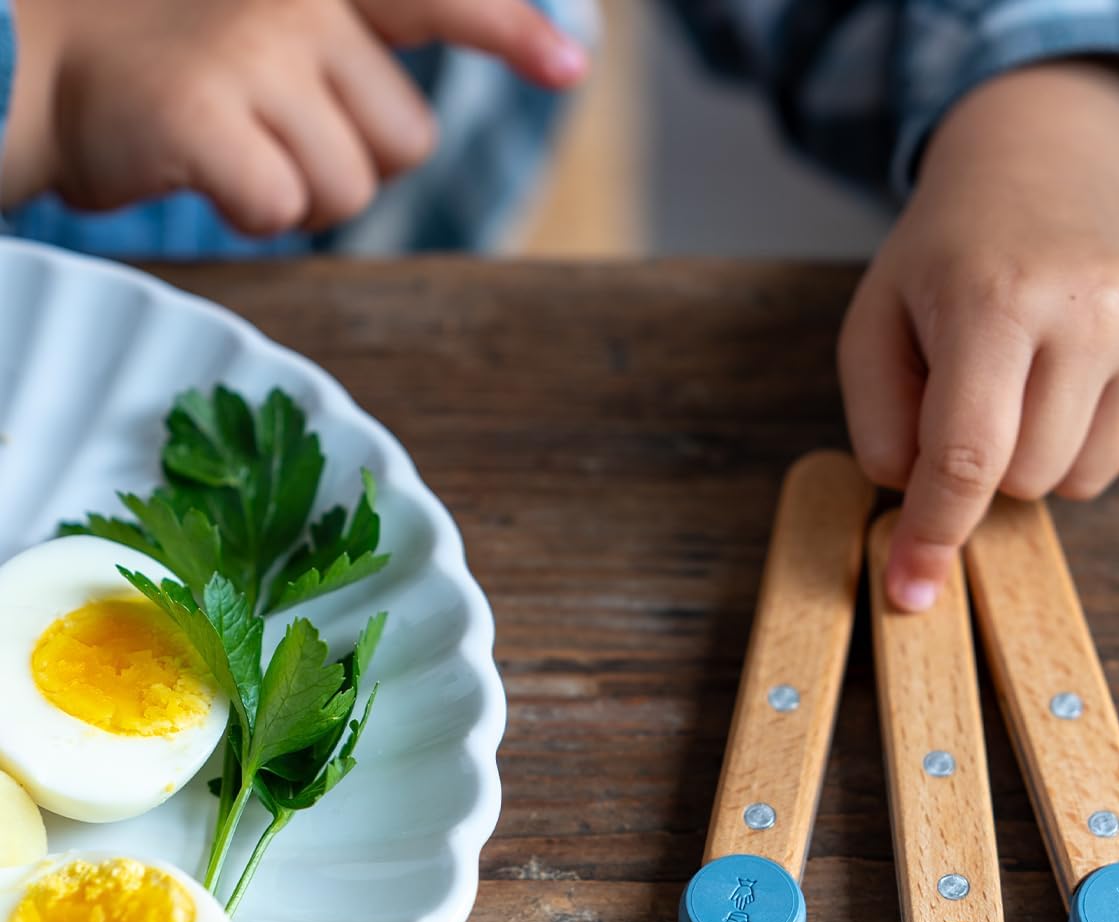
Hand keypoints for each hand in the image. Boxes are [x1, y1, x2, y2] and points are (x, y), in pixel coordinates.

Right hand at [2, 0, 588, 231]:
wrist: (31, 57)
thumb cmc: (164, 61)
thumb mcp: (262, 32)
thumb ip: (347, 53)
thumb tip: (428, 112)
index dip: (508, 30)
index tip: (572, 66)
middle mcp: (291, 2)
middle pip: (406, 140)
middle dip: (354, 159)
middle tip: (273, 132)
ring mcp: (248, 53)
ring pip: (352, 187)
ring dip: (299, 191)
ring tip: (230, 147)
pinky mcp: (204, 114)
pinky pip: (282, 205)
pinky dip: (249, 211)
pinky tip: (202, 171)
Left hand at [839, 62, 1118, 609]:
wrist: (1055, 169)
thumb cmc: (953, 259)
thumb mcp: (878, 322)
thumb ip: (879, 422)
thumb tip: (918, 509)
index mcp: (997, 298)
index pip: (966, 458)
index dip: (935, 535)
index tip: (912, 591)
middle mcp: (1094, 309)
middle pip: (1026, 480)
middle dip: (990, 461)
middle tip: (985, 388)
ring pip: (1086, 482)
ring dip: (1048, 454)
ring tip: (1038, 375)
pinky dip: (1104, 443)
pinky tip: (1088, 376)